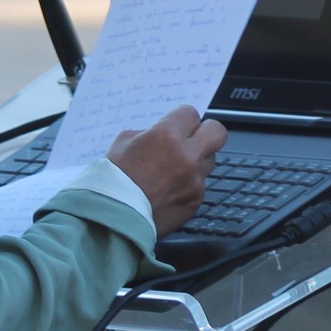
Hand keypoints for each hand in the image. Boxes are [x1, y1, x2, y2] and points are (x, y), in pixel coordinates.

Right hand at [107, 105, 227, 234]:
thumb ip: (149, 133)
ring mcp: (195, 180)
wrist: (113, 217)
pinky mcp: (196, 200)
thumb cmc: (113, 179)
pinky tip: (170, 190)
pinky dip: (189, 185)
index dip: (182, 119)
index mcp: (167, 135)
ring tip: (175, 169)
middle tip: (193, 138)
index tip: (177, 125)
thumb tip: (162, 134)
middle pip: (217, 132)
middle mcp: (187, 155)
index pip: (191, 113)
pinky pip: (200, 185)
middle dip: (206, 132)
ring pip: (210, 160)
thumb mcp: (123, 142)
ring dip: (197, 160)